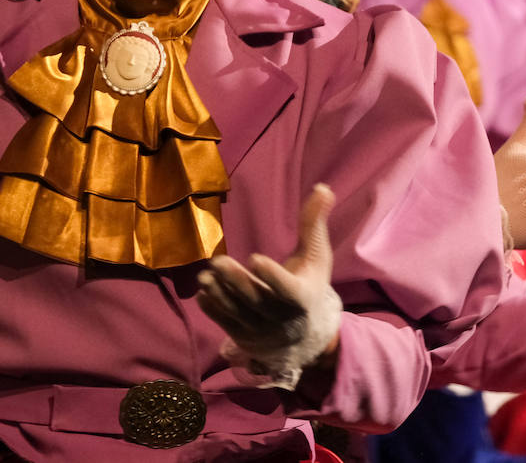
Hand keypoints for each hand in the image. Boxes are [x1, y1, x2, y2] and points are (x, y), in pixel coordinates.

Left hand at [196, 184, 341, 388]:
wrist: (305, 337)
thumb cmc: (308, 285)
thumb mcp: (315, 257)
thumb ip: (314, 224)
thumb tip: (323, 187)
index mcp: (303, 297)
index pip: (288, 290)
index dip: (273, 276)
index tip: (255, 258)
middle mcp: (283, 318)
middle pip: (257, 300)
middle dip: (237, 281)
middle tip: (217, 261)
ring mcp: (262, 330)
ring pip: (239, 313)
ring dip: (220, 295)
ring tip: (204, 276)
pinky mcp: (244, 337)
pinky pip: (226, 324)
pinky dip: (213, 309)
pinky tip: (203, 292)